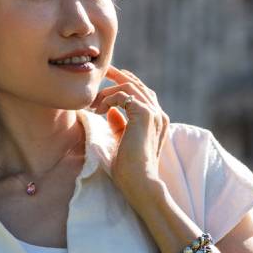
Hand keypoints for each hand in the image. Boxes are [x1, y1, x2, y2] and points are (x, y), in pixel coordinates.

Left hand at [93, 65, 169, 205]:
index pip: (143, 94)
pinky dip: (108, 99)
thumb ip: (119, 125)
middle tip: (103, 70)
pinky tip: (99, 110)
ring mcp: (154, 113)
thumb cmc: (129, 168)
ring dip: (108, 92)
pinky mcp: (145, 114)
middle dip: (119, 76)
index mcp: (157, 121)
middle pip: (138, 86)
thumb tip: (110, 111)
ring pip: (129, 88)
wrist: (140, 182)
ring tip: (94, 104)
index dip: (127, 84)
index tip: (110, 80)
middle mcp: (159, 115)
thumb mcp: (122, 142)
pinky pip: (123, 95)